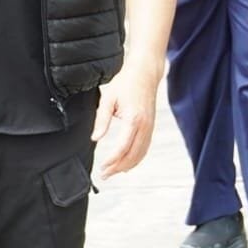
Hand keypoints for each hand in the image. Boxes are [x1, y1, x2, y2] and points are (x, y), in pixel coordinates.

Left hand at [92, 61, 161, 179]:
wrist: (145, 73)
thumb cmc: (126, 83)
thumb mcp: (108, 98)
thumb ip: (102, 119)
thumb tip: (96, 138)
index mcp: (134, 119)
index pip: (122, 147)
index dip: (112, 160)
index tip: (102, 167)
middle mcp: (145, 125)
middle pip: (133, 155)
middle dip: (118, 167)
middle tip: (104, 174)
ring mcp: (150, 127)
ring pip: (141, 154)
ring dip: (127, 166)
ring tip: (114, 172)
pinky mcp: (151, 126)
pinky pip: (145, 147)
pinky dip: (136, 158)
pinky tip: (127, 163)